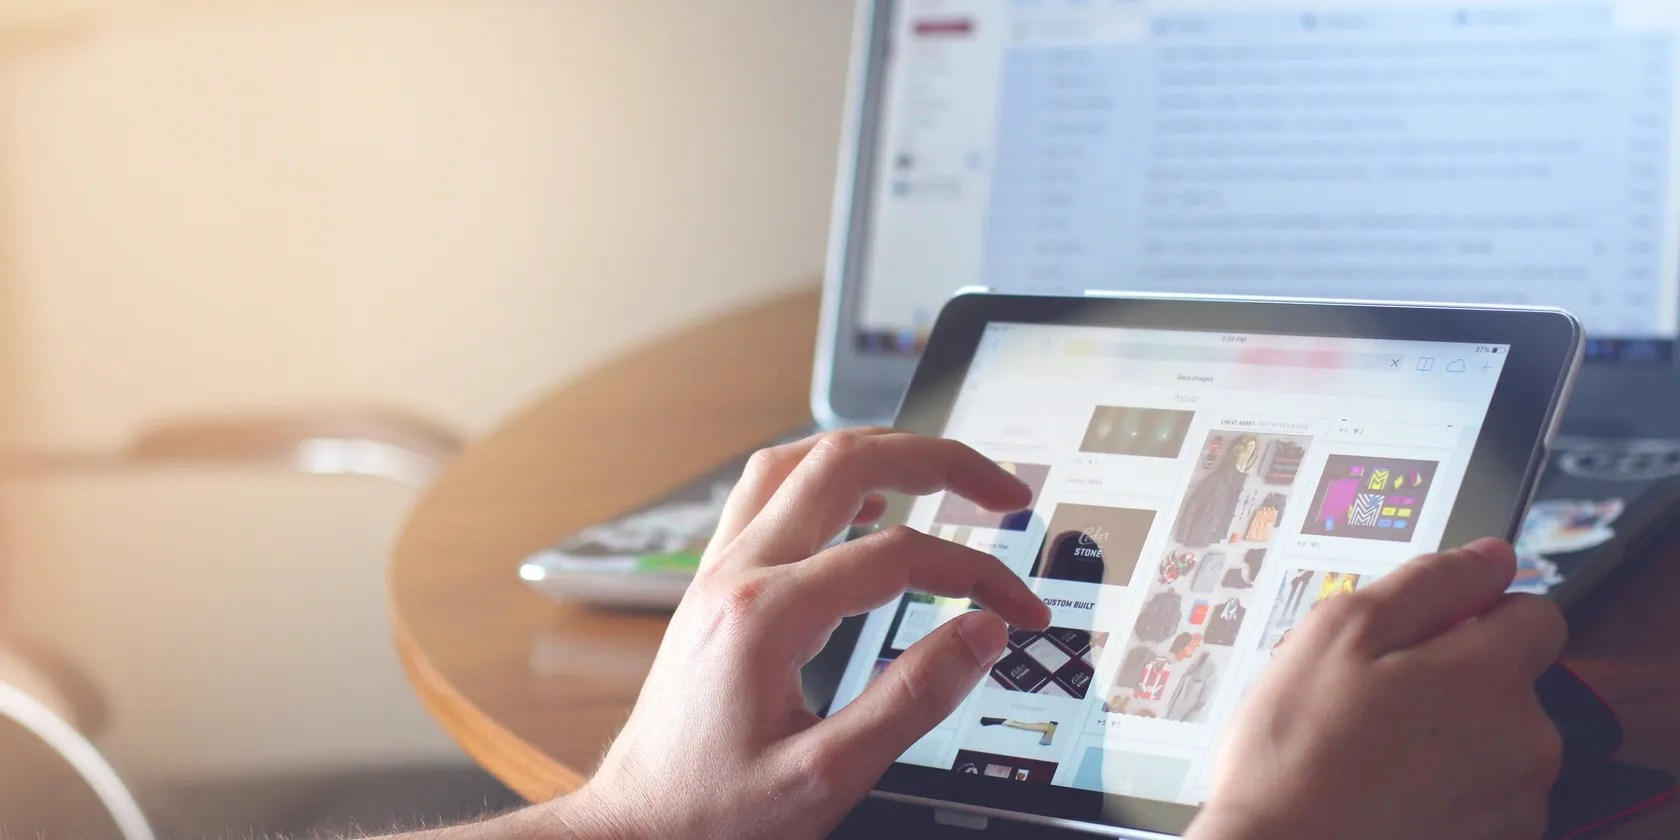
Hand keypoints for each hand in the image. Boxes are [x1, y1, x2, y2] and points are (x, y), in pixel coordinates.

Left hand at [553, 430, 1050, 839]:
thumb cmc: (715, 811)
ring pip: (799, 460)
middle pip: (844, 462)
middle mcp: (737, 572)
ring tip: (941, 471)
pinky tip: (866, 503)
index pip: (898, 555)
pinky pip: (769, 492)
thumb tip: (981, 635)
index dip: (976, 573)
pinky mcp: (715, 584)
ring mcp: (720, 570)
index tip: (1019, 609)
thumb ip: (911, 700)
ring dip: (878, 452)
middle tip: (1003, 489)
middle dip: (937, 460)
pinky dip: (828, 477)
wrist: (636, 826)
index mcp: (767, 615)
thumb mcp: (827, 776)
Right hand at [1190, 539, 1566, 839]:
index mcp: (1491, 674)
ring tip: (1372, 746)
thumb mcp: (1338, 632)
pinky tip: (1385, 787)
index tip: (1424, 632)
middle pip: (1512, 679)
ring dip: (1450, 734)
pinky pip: (1483, 794)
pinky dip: (1445, 786)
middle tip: (1374, 694)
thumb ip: (1427, 583)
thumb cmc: (1295, 752)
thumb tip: (1489, 557)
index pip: (1535, 611)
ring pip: (1496, 739)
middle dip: (1455, 676)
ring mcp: (1515, 802)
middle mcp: (1525, 739)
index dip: (1476, 611)